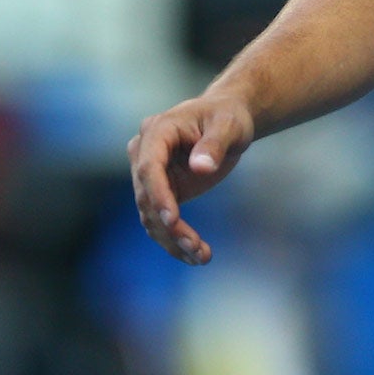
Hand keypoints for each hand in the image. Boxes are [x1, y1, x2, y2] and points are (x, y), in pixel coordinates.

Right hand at [127, 92, 255, 264]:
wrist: (227, 119)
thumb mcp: (229, 125)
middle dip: (170, 226)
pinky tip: (195, 256)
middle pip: (148, 196)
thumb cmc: (228, 116)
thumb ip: (215, 144)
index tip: (173, 220)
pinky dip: (175, 240)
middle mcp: (145, 152)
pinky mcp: (160, 190)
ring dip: (172, 240)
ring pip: (150, 215)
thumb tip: (200, 168)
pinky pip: (160, 220)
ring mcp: (149, 174)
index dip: (158, 195)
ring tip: (201, 258)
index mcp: (157, 130)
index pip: (149, 167)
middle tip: (197, 250)